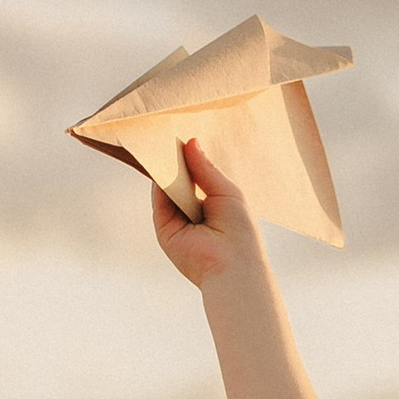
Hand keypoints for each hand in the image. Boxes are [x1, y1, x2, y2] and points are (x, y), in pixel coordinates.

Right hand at [150, 139, 259, 286]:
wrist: (233, 265)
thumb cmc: (240, 230)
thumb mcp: (226, 190)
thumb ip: (205, 168)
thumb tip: (190, 142)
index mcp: (211, 205)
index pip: (196, 178)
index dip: (190, 159)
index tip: (183, 137)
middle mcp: (193, 214)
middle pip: (179, 182)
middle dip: (175, 161)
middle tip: (168, 134)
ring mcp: (178, 222)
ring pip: (166, 190)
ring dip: (165, 169)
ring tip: (163, 143)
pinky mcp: (165, 230)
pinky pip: (159, 202)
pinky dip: (158, 182)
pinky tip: (160, 164)